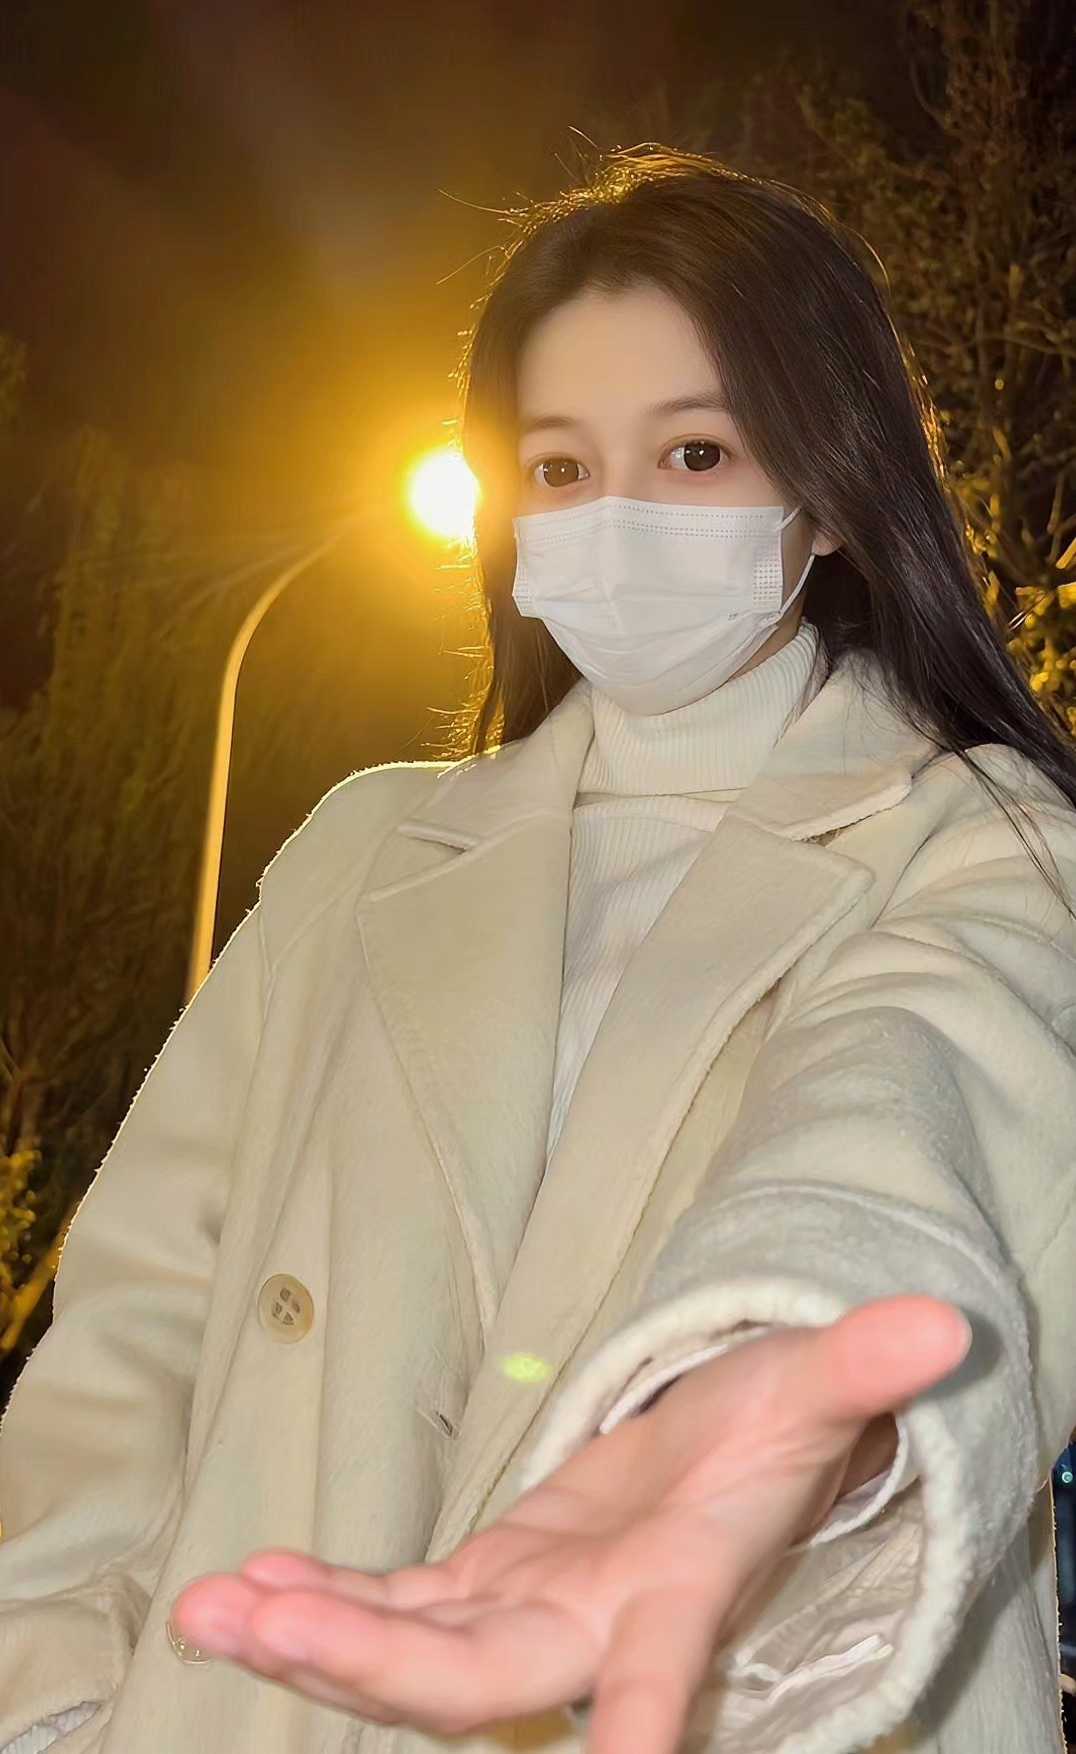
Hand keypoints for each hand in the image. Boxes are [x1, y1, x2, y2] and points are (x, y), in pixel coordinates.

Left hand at [170, 1296, 968, 1753]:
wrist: (722, 1468)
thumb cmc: (776, 1431)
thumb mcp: (811, 1391)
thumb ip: (860, 1367)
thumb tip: (943, 1321)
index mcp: (675, 1589)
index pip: (653, 1673)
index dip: (629, 1727)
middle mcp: (589, 1626)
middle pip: (476, 1676)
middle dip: (367, 1664)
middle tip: (255, 1628)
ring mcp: (526, 1612)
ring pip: (409, 1652)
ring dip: (309, 1634)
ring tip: (209, 1610)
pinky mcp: (486, 1584)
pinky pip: (392, 1605)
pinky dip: (324, 1599)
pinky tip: (247, 1582)